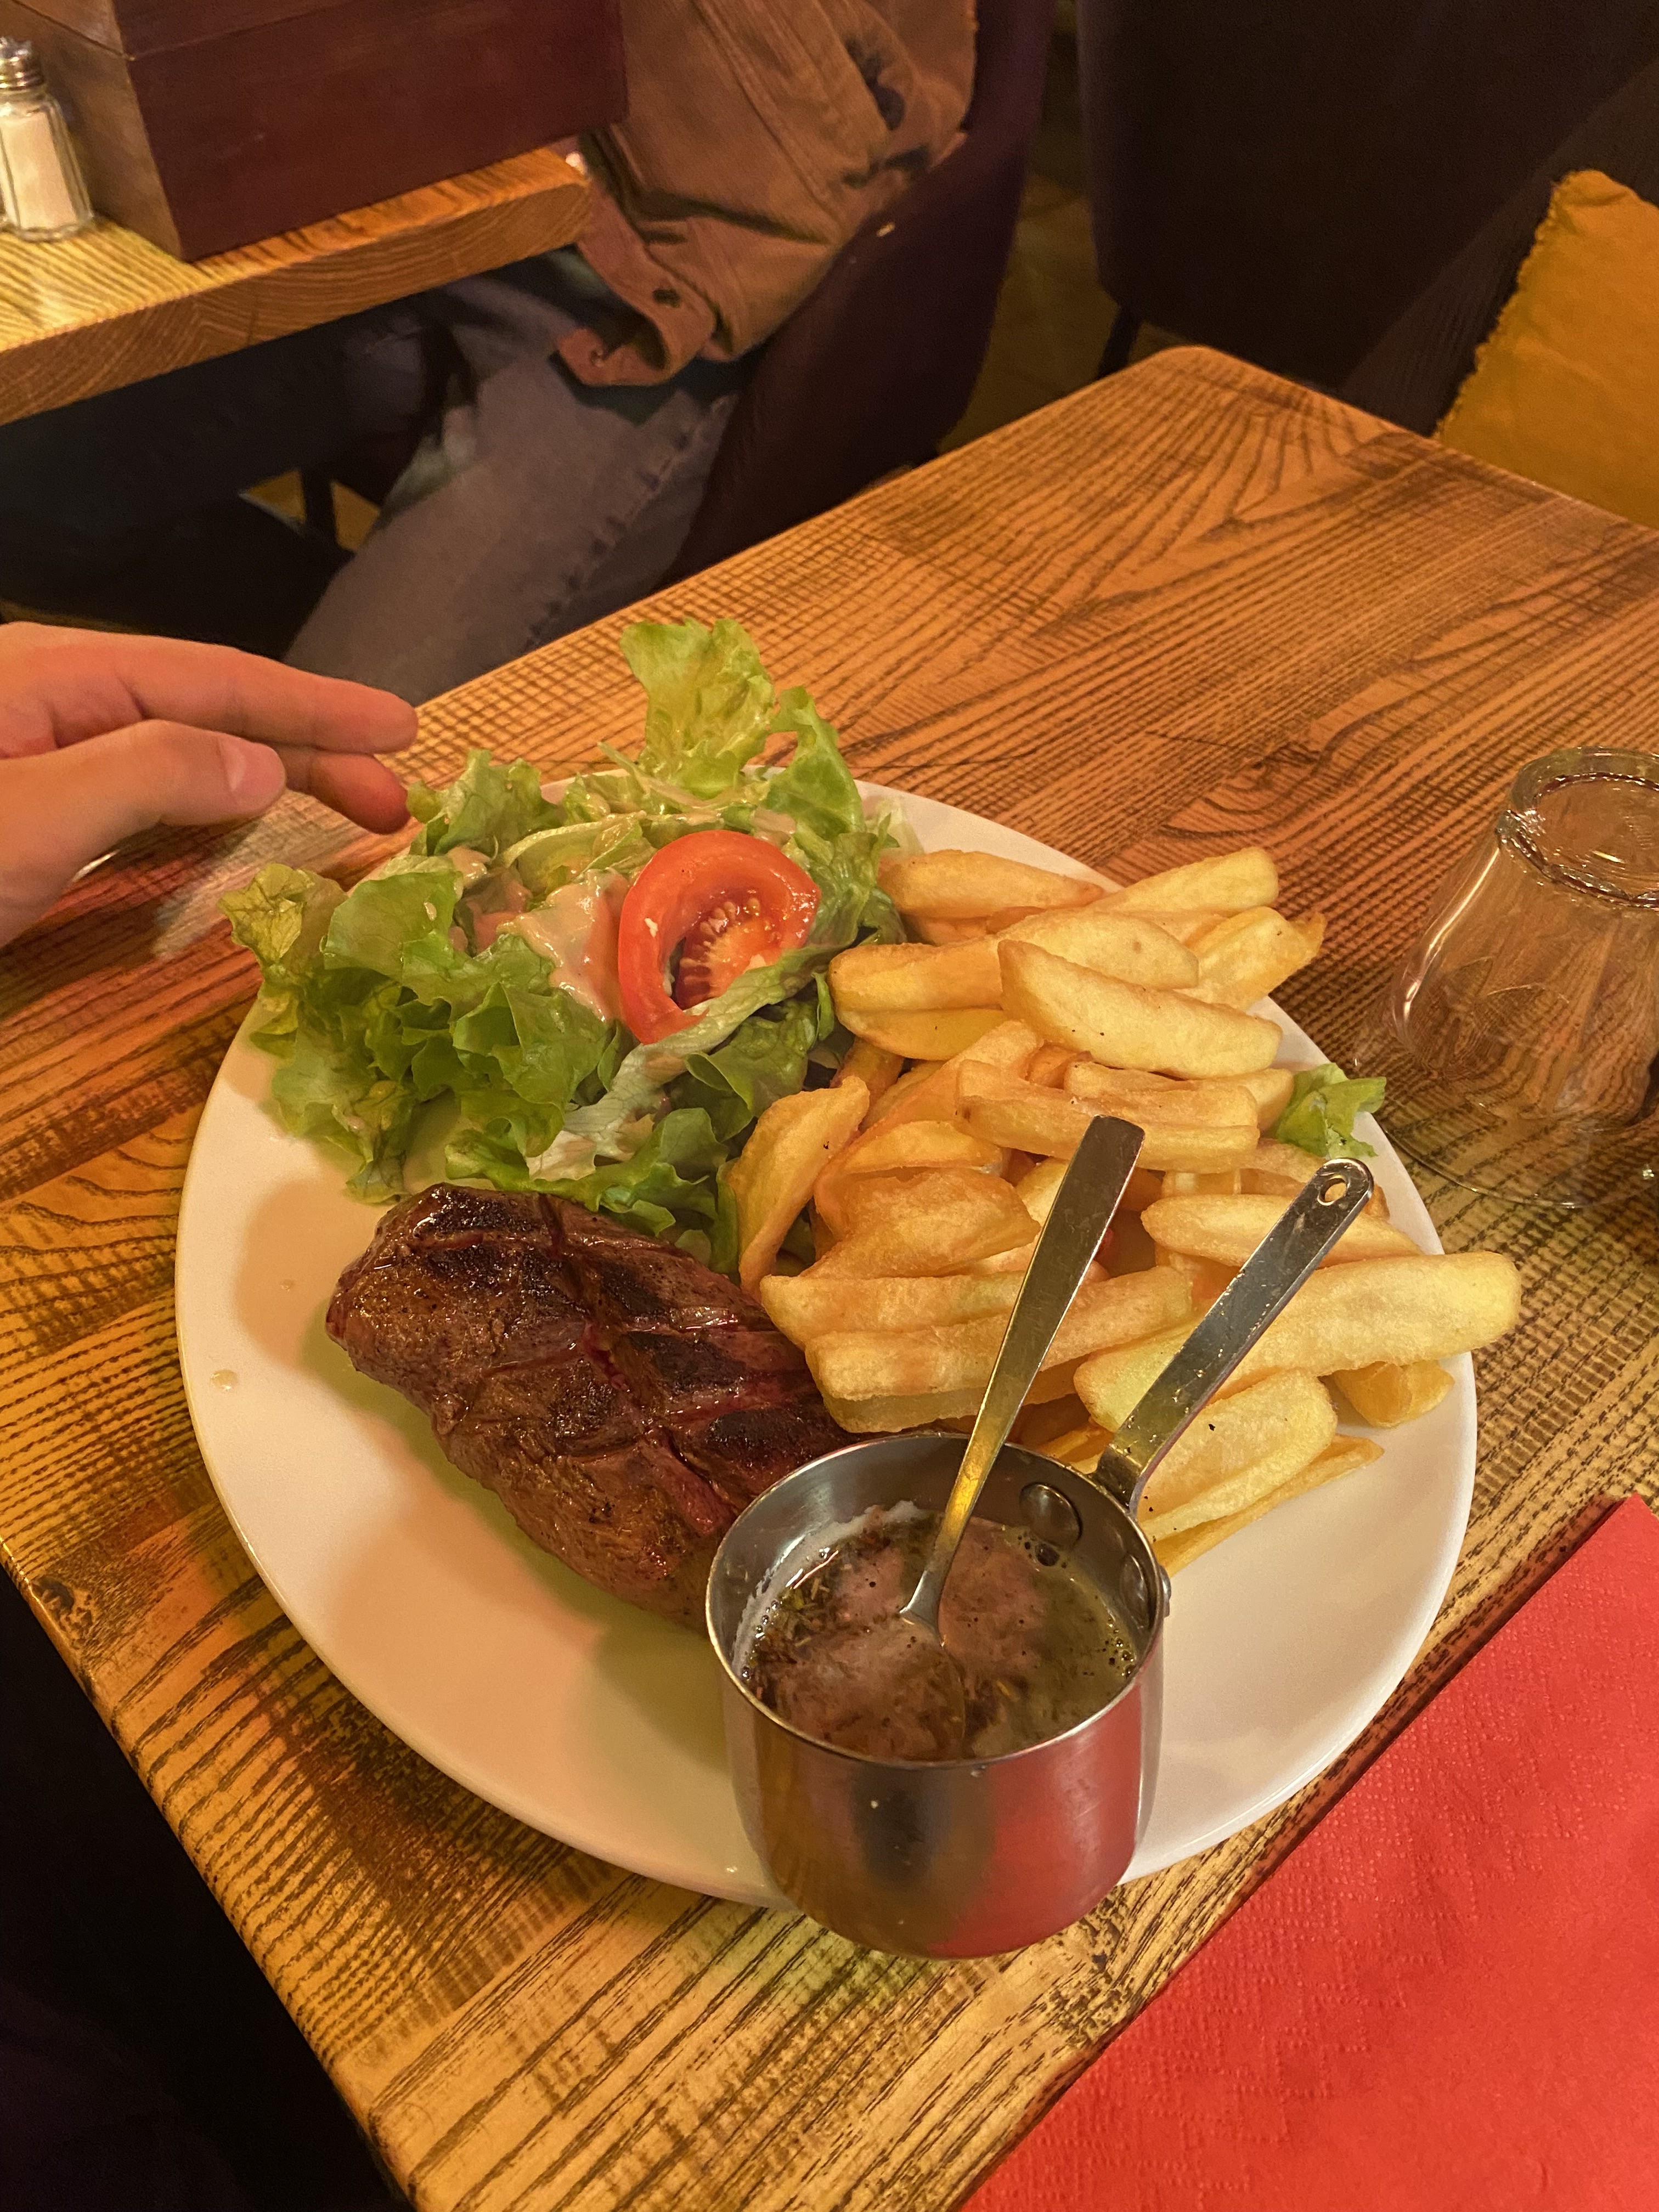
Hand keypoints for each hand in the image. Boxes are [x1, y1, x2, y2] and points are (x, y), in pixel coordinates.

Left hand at [0, 623, 416, 945]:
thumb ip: (149, 776)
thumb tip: (265, 769)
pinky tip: (249, 818)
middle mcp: (60, 700)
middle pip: (213, 712)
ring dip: (274, 777)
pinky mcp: (36, 805)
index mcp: (60, 675)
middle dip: (313, 748)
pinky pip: (150, 790)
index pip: (217, 679)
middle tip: (397, 799)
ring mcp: (45, 752)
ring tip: (352, 806)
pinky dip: (216, 804)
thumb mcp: (34, 814)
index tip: (400, 729)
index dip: (315, 705)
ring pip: (187, 752)